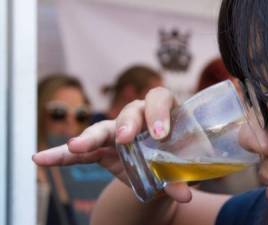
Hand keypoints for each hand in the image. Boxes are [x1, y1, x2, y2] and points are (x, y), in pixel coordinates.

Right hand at [32, 87, 191, 202]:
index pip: (159, 100)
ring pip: (102, 129)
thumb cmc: (176, 159)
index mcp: (163, 112)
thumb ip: (180, 178)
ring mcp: (117, 131)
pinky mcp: (102, 149)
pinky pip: (81, 151)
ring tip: (75, 147)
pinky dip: (62, 155)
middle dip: (126, 123)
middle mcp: (138, 117)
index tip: (160, 134)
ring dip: (88, 137)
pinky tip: (41, 159)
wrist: (162, 171)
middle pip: (129, 111)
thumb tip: (184, 194)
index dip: (158, 113)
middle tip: (124, 138)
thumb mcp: (180, 169)